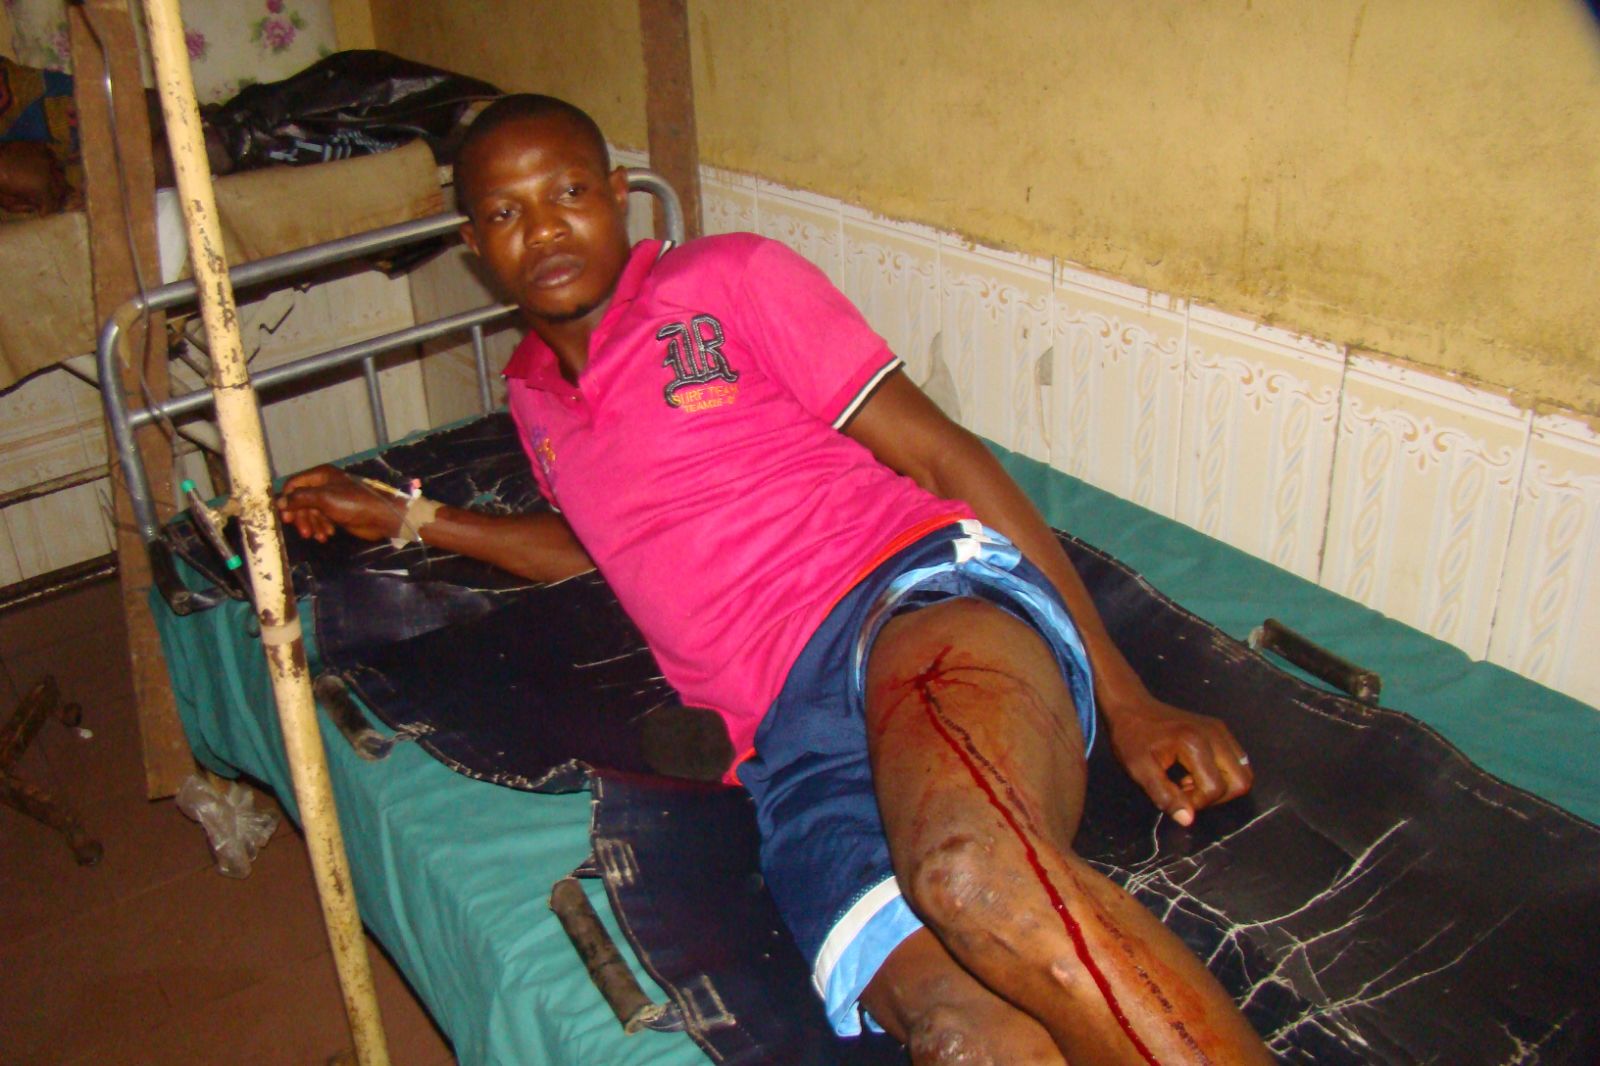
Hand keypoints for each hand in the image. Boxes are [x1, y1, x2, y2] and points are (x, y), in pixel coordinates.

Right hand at [276, 465, 403, 542]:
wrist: (381, 516)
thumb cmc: (353, 503)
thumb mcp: (324, 499)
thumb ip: (300, 498)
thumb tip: (279, 501)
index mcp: (320, 475)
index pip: (294, 484)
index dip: (287, 500)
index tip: (286, 517)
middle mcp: (323, 485)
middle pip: (301, 501)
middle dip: (302, 518)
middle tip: (304, 532)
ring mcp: (331, 499)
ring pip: (311, 513)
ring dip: (312, 525)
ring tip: (318, 536)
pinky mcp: (337, 512)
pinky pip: (322, 520)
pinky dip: (322, 528)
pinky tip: (327, 535)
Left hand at [1103, 694, 1252, 826]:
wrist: (1131, 707)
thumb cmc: (1131, 738)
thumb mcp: (1139, 770)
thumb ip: (1165, 796)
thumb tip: (1188, 820)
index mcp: (1195, 743)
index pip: (1216, 788)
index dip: (1197, 803)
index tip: (1174, 797)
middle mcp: (1215, 734)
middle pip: (1241, 781)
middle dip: (1217, 797)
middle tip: (1187, 793)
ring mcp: (1220, 730)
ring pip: (1242, 772)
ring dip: (1221, 787)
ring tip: (1190, 783)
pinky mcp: (1220, 729)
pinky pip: (1236, 761)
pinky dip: (1222, 774)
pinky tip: (1195, 773)